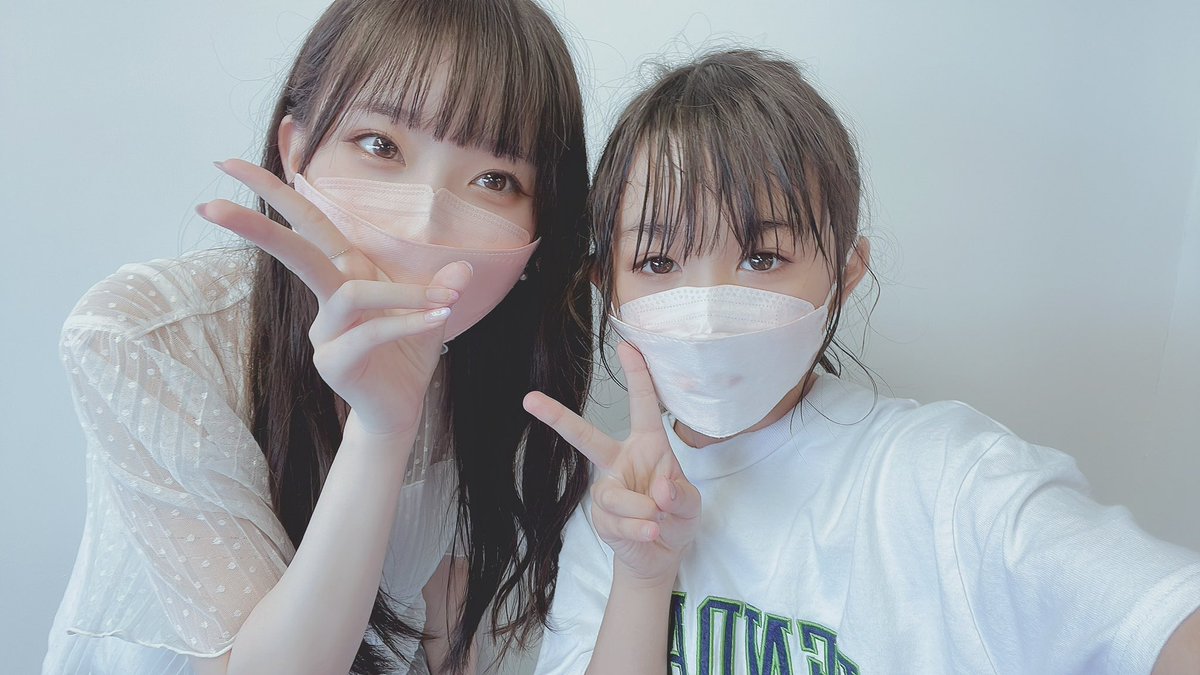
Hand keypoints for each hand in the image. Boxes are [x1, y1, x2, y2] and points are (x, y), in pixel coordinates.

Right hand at [196, 159, 470, 435]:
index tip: (226, 163)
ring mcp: (325, 332)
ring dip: (399, 293)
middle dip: (257, 225)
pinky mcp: (334, 363)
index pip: (308, 223)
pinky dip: (408, 321)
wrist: (400, 406)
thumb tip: (463, 269)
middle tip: (208, 203)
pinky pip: (370, 333)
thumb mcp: (431, 310)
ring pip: (349, 294)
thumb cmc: (406, 352)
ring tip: (442, 301)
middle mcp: (328, 299)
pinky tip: (438, 317)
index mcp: (344, 272)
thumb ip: (442, 285)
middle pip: (294, 251)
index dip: (273, 191)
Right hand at [524, 342, 700, 583]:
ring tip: (657, 521)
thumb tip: (657, 490)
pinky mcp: (601, 517)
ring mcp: (607, 490)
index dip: (637, 375)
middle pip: (587, 437)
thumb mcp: (691, 504)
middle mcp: (621, 461)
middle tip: (530, 400)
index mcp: (648, 445)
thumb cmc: (676, 516)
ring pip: (613, 494)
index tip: (626, 345)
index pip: (643, 405)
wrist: (662, 556)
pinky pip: (616, 521)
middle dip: (558, 418)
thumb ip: (680, 495)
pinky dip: (638, 529)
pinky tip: (649, 532)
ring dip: (641, 510)